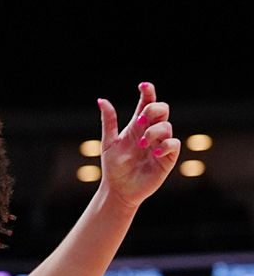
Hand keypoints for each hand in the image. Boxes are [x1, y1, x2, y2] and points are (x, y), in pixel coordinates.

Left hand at [98, 82, 181, 208]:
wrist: (118, 190)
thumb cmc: (114, 167)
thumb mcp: (109, 143)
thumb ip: (109, 122)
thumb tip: (102, 100)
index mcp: (137, 126)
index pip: (146, 103)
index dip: (148, 92)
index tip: (143, 85)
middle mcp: (151, 132)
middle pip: (162, 109)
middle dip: (153, 109)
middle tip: (140, 119)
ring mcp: (161, 144)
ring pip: (167, 126)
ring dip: (154, 131)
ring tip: (141, 144)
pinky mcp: (167, 158)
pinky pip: (174, 144)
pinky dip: (166, 145)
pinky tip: (154, 152)